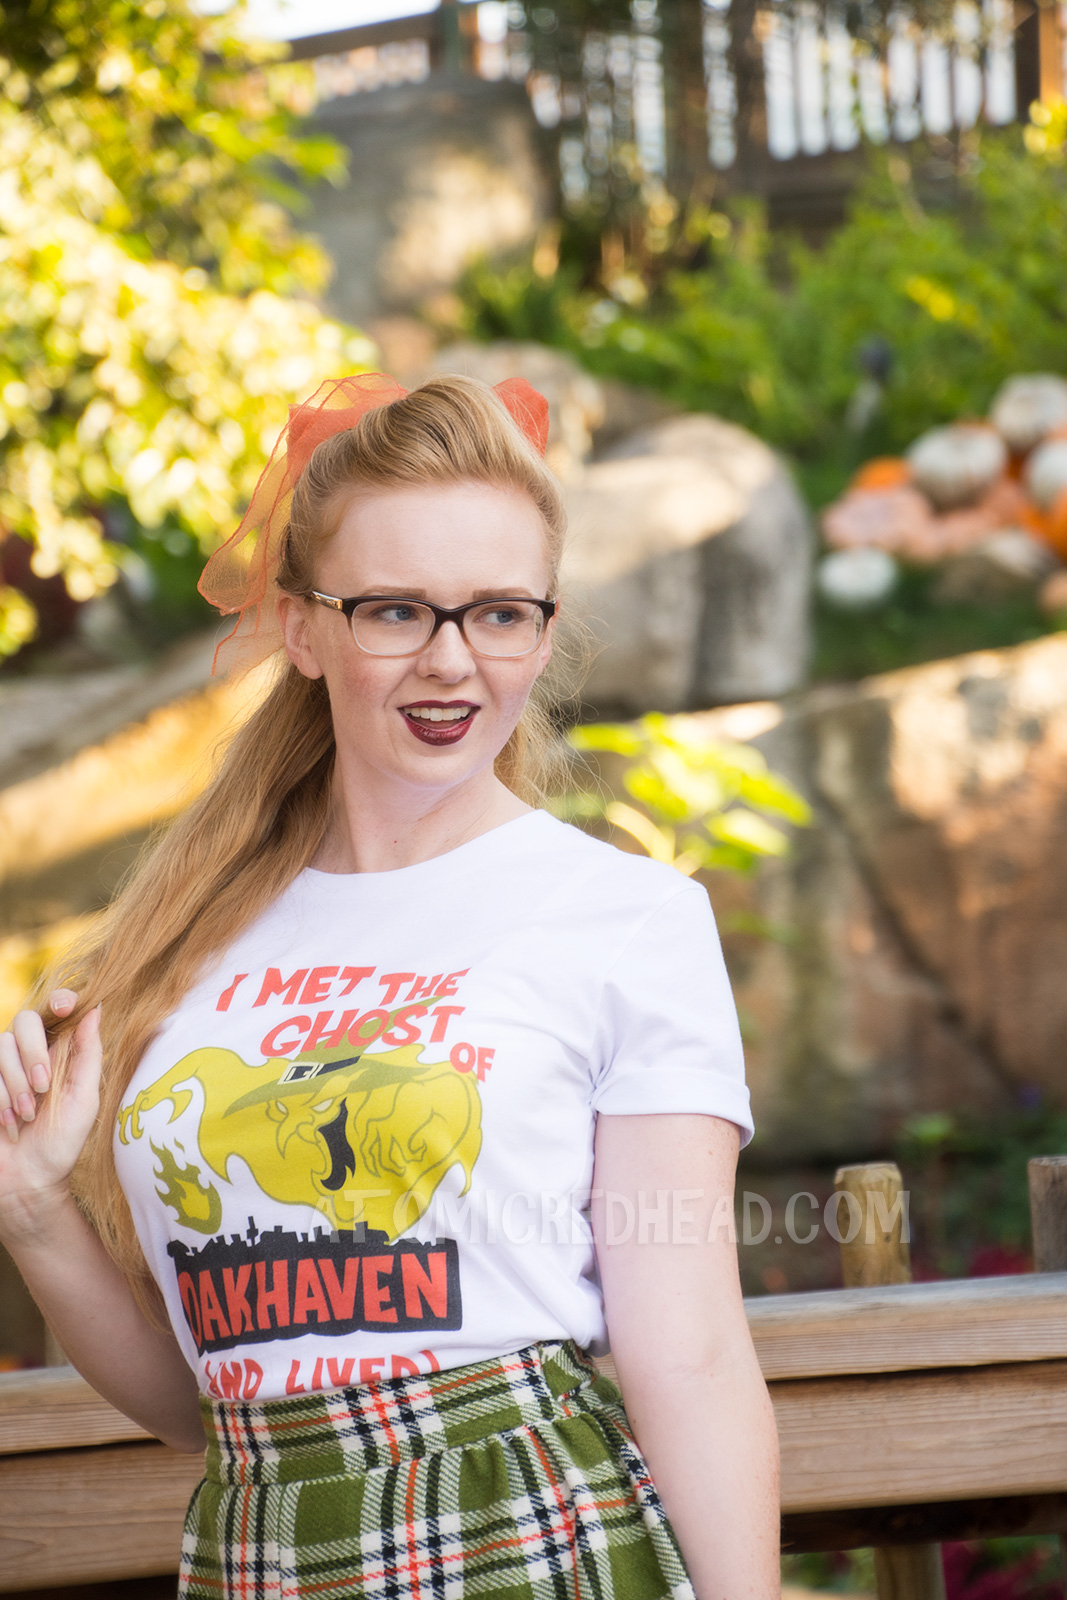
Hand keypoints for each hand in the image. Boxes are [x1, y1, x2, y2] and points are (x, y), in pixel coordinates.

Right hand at [0, 991, 102, 1237]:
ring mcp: (2, 1069)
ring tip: (27, 1115)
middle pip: (24, 1020)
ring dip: (16, 1084)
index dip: (60, 999)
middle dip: (33, 1053)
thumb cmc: (62, 1142)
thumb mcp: (85, 1098)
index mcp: (59, 1051)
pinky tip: (10, 1123)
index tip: (66, 1007)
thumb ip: (88, 1053)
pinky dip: (0, 1100)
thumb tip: (97, 1007)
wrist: (28, 1182)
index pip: (56, 1009)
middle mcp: (28, 1054)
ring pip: (1, 1046)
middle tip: (43, 1088)